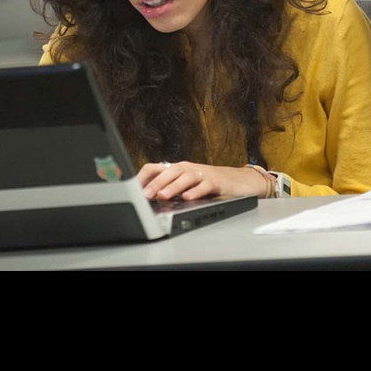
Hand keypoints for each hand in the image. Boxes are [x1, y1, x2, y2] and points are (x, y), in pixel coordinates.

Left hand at [137, 160, 271, 200]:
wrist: (239, 181)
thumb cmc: (208, 184)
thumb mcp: (185, 187)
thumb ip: (167, 190)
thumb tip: (143, 201)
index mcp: (176, 169)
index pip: (154, 168)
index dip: (141, 178)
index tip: (131, 191)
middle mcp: (188, 169)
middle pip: (169, 171)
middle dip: (155, 183)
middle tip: (144, 196)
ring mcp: (202, 174)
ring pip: (185, 177)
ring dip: (173, 186)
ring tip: (163, 196)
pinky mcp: (216, 182)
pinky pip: (204, 186)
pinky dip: (195, 192)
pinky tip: (188, 198)